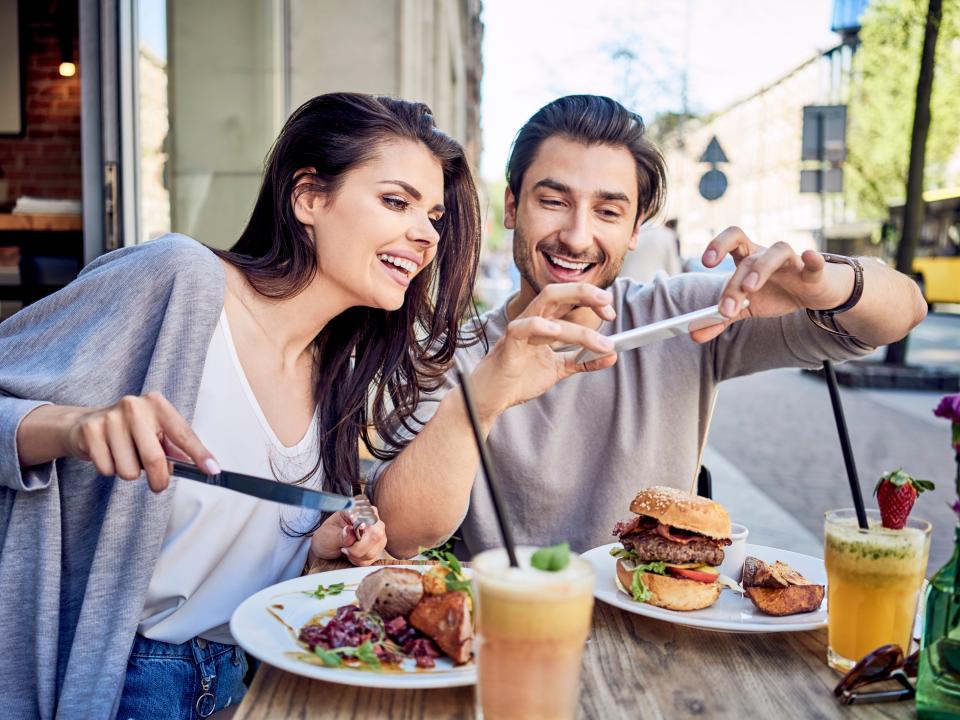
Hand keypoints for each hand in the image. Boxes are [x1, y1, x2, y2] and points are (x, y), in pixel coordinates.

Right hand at [63, 391, 216, 491]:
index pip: (183, 434)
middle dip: (158, 479)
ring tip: (125, 457)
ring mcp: (110, 417)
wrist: (84, 424)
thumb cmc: (129, 430)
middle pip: (154, 458)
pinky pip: (108, 469)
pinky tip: (108, 454)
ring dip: (129, 472)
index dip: (199, 454)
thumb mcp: (155, 432)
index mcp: (157, 404)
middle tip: (158, 485)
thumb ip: (175, 449)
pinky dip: (110, 470)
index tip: (212, 470)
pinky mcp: (90, 431)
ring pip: (129, 470)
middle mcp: (134, 406)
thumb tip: (199, 467)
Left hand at [309, 508, 386, 566]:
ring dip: (357, 556)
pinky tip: (352, 554)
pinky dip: (360, 560)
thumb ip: (340, 535)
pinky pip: (373, 557)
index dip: (359, 531)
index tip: (346, 540)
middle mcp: (372, 517)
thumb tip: (349, 530)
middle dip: (358, 548)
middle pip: (376, 534)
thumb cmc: (327, 537)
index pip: (367, 518)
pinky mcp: (379, 545)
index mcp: (358, 508)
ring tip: (347, 550)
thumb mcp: (328, 535)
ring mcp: (378, 531)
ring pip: (374, 549)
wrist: (327, 547)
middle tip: (344, 548)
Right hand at [469, 283, 618, 419]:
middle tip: (608, 304)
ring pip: (546, 309)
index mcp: (543, 322)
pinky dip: (540, 326)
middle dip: (584, 293)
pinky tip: (557, 332)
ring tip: (602, 344)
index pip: (567, 299)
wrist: (491, 398)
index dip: (590, 299)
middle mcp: (531, 320)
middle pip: (556, 292)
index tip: (610, 313)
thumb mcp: (558, 369)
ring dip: (578, 327)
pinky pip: (521, 328)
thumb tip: (613, 355)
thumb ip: (583, 361)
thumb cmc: (519, 379)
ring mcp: (518, 330)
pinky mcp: (508, 345)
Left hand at [690, 227, 854, 342]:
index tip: (706, 262)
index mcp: (748, 258)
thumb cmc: (776, 293)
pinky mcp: (814, 272)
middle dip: (735, 281)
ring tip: (751, 289)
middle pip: (749, 258)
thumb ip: (720, 319)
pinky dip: (812, 260)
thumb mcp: (746, 307)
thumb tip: (694, 334)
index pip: (731, 240)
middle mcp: (767, 255)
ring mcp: (792, 261)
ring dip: (762, 268)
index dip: (718, 245)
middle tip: (725, 306)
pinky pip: (814, 263)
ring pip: (777, 252)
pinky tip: (809, 257)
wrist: (813, 294)